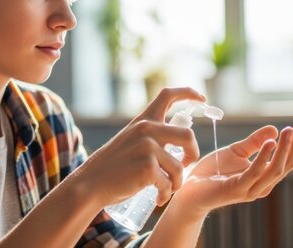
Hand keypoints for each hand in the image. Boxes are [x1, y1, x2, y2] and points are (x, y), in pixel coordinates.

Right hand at [77, 88, 204, 206]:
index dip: (189, 93)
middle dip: (193, 153)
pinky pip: (168, 183)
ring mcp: (147, 147)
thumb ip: (151, 137)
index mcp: (143, 120)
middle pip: (188, 135)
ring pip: (180, 166)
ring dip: (177, 182)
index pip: (168, 95)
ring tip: (167, 189)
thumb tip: (180, 143)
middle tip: (186, 165)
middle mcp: (146, 129)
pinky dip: (165, 194)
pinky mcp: (147, 167)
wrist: (90, 184)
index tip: (203, 99)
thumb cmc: (112, 167)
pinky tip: (158, 198)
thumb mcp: (130, 141)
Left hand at [173, 120, 292, 217]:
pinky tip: (271, 142)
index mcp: (263, 176)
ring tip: (289, 130)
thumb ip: (254, 142)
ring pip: (275, 169)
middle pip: (286, 164)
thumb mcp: (236, 151)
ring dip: (285, 148)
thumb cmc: (212, 171)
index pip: (287, 161)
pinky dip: (265, 157)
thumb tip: (274, 129)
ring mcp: (251, 189)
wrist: (189, 188)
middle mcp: (262, 185)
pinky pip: (255, 172)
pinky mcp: (238, 189)